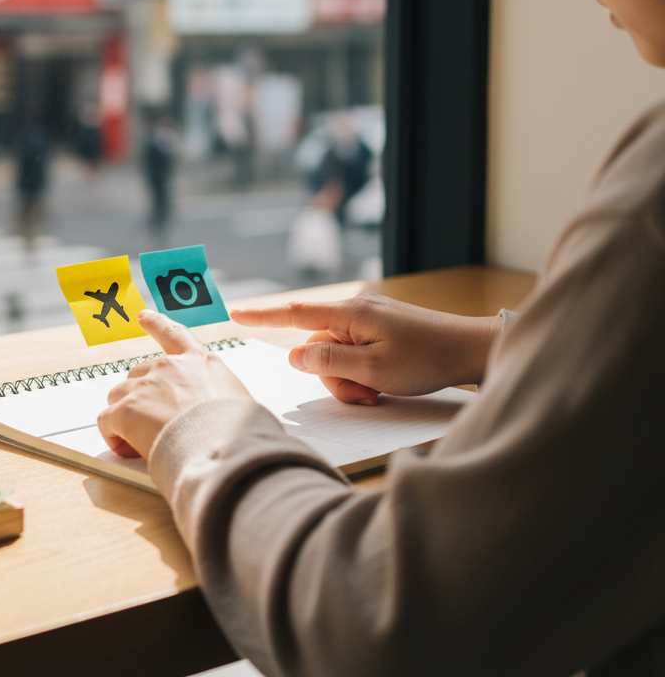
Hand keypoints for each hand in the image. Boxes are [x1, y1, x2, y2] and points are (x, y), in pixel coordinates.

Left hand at [97, 310, 252, 458]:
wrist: (224, 451)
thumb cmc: (238, 435)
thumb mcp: (239, 402)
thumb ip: (218, 398)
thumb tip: (216, 415)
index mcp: (200, 362)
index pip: (174, 333)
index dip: (156, 324)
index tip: (143, 316)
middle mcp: (170, 367)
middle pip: (138, 374)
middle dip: (139, 398)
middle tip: (152, 425)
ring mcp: (146, 385)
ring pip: (118, 396)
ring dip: (125, 416)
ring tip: (143, 441)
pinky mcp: (127, 409)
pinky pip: (107, 421)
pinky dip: (113, 435)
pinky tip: (128, 448)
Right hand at [230, 293, 498, 404]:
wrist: (472, 349)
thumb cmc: (426, 360)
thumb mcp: (373, 369)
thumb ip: (328, 362)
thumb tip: (294, 355)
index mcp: (350, 313)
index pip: (294, 314)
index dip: (261, 316)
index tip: (233, 313)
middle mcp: (355, 310)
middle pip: (316, 347)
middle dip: (331, 376)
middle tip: (364, 394)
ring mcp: (368, 320)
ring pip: (335, 354)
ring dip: (349, 379)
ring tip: (378, 391)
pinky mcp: (380, 330)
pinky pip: (354, 353)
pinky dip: (361, 373)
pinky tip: (383, 384)